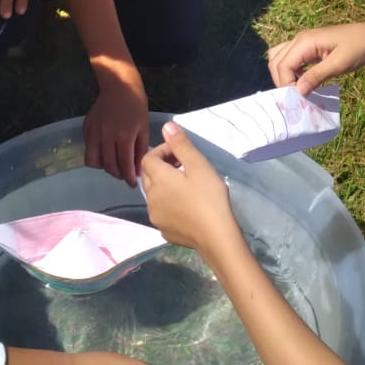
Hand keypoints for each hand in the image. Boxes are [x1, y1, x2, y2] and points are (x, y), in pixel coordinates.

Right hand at [84, 75, 149, 185]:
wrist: (119, 87)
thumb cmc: (136, 107)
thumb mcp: (144, 128)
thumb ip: (140, 151)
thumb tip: (137, 171)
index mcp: (124, 136)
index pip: (124, 164)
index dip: (128, 177)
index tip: (132, 184)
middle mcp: (106, 136)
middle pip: (108, 166)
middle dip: (117, 174)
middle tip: (124, 175)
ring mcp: (93, 132)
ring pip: (93, 162)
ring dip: (104, 167)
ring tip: (114, 164)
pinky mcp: (86, 129)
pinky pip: (88, 150)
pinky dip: (97, 156)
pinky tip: (106, 152)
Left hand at [141, 123, 238, 253]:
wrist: (216, 237)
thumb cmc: (209, 197)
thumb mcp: (199, 166)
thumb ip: (181, 145)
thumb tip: (167, 126)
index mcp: (158, 179)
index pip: (148, 157)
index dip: (163, 151)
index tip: (182, 153)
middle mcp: (151, 198)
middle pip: (148, 175)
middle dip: (162, 167)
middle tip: (185, 166)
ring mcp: (155, 216)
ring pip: (154, 194)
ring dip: (165, 186)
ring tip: (187, 186)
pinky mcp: (164, 230)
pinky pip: (162, 211)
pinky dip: (170, 204)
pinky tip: (188, 207)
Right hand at [267, 22, 364, 94]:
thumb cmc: (359, 49)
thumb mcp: (339, 64)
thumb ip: (317, 76)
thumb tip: (298, 91)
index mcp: (305, 41)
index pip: (282, 65)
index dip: (286, 84)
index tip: (299, 99)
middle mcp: (299, 40)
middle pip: (275, 62)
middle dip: (281, 81)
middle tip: (296, 97)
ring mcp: (303, 42)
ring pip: (279, 58)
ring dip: (284, 75)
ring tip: (298, 89)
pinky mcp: (308, 47)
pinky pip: (290, 58)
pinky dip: (291, 71)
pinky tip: (304, 82)